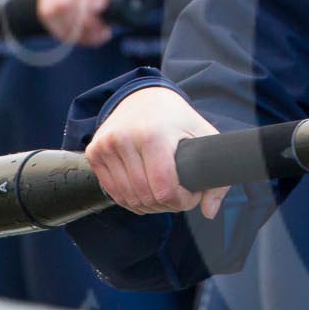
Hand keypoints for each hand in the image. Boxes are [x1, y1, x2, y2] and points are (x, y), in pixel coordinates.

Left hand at [37, 0, 155, 45]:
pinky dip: (99, 3)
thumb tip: (73, 35)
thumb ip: (73, 3)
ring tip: (104, 28)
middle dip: (76, 28)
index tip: (80, 38)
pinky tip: (106, 11)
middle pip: (59, 6)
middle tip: (96, 34)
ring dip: (90, 21)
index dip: (62, 31)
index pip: (47, 10)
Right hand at [85, 85, 226, 218]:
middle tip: (179, 195)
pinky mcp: (94, 153)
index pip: (164, 189)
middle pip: (146, 197)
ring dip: (149, 205)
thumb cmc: (178, 120)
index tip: (192, 195)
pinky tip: (146, 192)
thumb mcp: (204, 137)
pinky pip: (113, 193)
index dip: (182, 201)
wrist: (144, 96)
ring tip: (164, 194)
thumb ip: (214, 178)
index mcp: (153, 135)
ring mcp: (105, 146)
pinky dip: (131, 200)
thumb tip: (209, 212)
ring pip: (129, 199)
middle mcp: (124, 139)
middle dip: (168, 205)